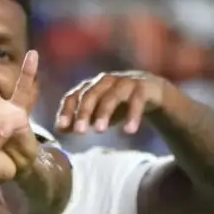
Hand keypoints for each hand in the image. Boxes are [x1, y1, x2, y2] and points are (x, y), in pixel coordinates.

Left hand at [55, 71, 172, 134]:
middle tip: (79, 132)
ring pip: (112, 95)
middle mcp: (105, 81)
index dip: (66, 110)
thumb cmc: (120, 104)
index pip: (74, 96)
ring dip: (104, 112)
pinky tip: (129, 131)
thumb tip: (59, 129)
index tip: (62, 127)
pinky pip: (137, 100)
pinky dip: (133, 115)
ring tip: (99, 131)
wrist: (153, 93)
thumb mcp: (99, 113)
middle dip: (83, 112)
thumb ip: (81, 120)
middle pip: (91, 94)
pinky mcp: (144, 87)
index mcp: (91, 87)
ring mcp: (125, 82)